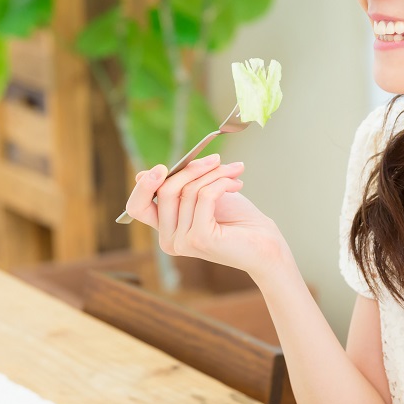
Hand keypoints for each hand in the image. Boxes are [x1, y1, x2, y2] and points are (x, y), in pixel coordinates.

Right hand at [122, 153, 289, 279]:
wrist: (266, 243)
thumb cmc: (237, 220)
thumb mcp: (202, 195)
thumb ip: (177, 185)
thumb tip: (144, 173)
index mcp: (166, 230)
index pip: (137, 207)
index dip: (144, 185)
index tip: (162, 167)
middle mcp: (169, 240)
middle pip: (164, 190)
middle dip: (192, 169)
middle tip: (217, 160)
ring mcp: (182, 242)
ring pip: (187, 190)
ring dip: (215, 173)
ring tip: (234, 173)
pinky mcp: (199, 239)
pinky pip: (204, 196)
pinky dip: (222, 183)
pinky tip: (237, 184)